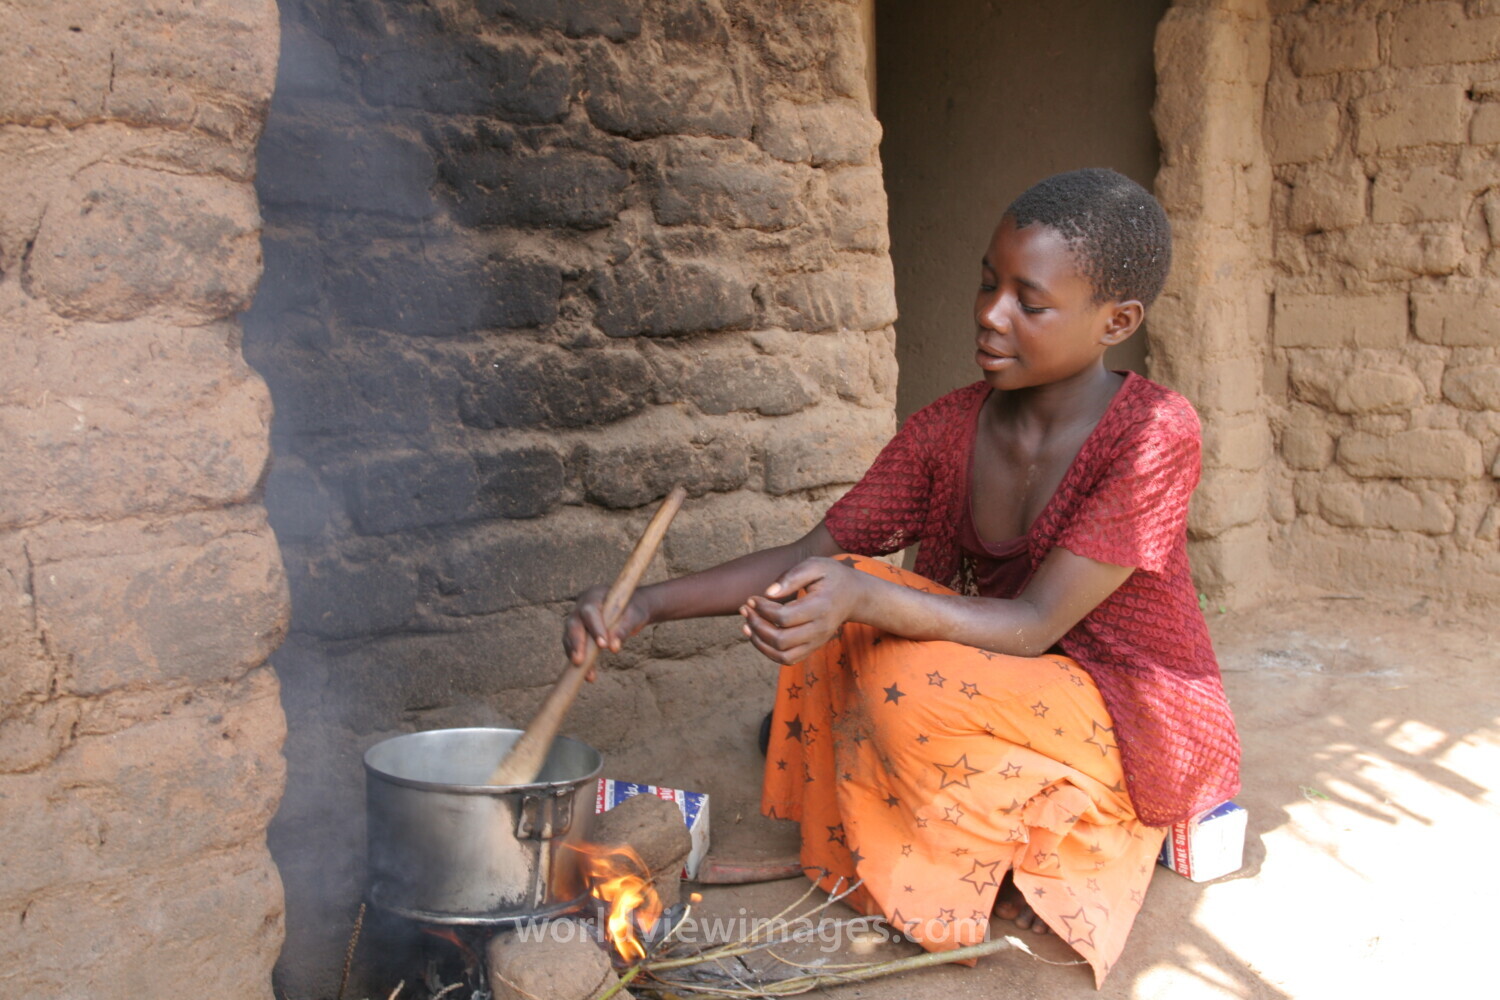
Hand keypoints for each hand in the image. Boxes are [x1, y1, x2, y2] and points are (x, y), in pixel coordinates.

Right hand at [563, 585, 652, 679]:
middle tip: (579, 661)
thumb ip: (623, 628)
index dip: (594, 628)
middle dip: (576, 644)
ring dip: (576, 656)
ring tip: (587, 675)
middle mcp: (581, 607)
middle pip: (573, 625)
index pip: (590, 612)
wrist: (630, 610)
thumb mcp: (633, 616)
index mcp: (594, 596)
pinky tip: (590, 676)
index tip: (603, 646)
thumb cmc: (632, 609)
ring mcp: (577, 621)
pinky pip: (575, 648)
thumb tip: (614, 647)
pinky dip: (582, 662)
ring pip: (570, 638)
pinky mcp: (578, 634)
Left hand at [739, 557, 867, 664]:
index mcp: (820, 607)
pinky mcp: (812, 648)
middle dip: (757, 625)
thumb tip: (768, 593)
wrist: (854, 596)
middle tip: (746, 609)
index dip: (762, 610)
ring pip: (782, 655)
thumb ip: (792, 576)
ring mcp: (816, 642)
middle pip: (781, 640)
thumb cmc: (831, 577)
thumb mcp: (815, 565)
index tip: (752, 598)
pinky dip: (768, 651)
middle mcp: (820, 630)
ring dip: (759, 643)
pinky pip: (787, 660)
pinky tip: (756, 635)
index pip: (784, 617)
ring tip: (747, 624)